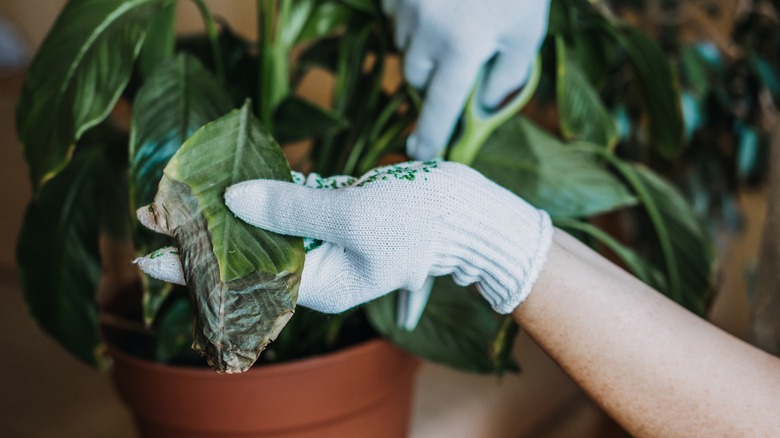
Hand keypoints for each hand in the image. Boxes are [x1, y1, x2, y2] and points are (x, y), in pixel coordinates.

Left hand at [136, 161, 552, 313]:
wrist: (464, 212)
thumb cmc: (416, 222)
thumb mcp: (352, 215)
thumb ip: (292, 209)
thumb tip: (235, 196)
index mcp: (321, 283)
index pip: (245, 279)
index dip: (196, 269)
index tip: (151, 256)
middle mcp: (318, 269)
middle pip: (250, 255)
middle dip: (206, 237)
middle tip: (156, 217)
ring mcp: (328, 244)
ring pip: (268, 229)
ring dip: (232, 212)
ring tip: (186, 198)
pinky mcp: (336, 220)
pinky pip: (293, 210)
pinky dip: (269, 196)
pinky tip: (240, 185)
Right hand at [382, 0, 549, 159]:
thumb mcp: (526, 33)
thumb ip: (507, 78)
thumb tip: (481, 109)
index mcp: (464, 47)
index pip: (442, 107)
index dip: (431, 135)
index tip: (420, 155)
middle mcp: (428, 31)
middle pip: (417, 78)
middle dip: (435, 77)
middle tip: (460, 57)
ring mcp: (406, 7)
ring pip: (406, 48)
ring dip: (425, 46)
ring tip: (454, 17)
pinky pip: (397, 18)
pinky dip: (414, 19)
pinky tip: (438, 1)